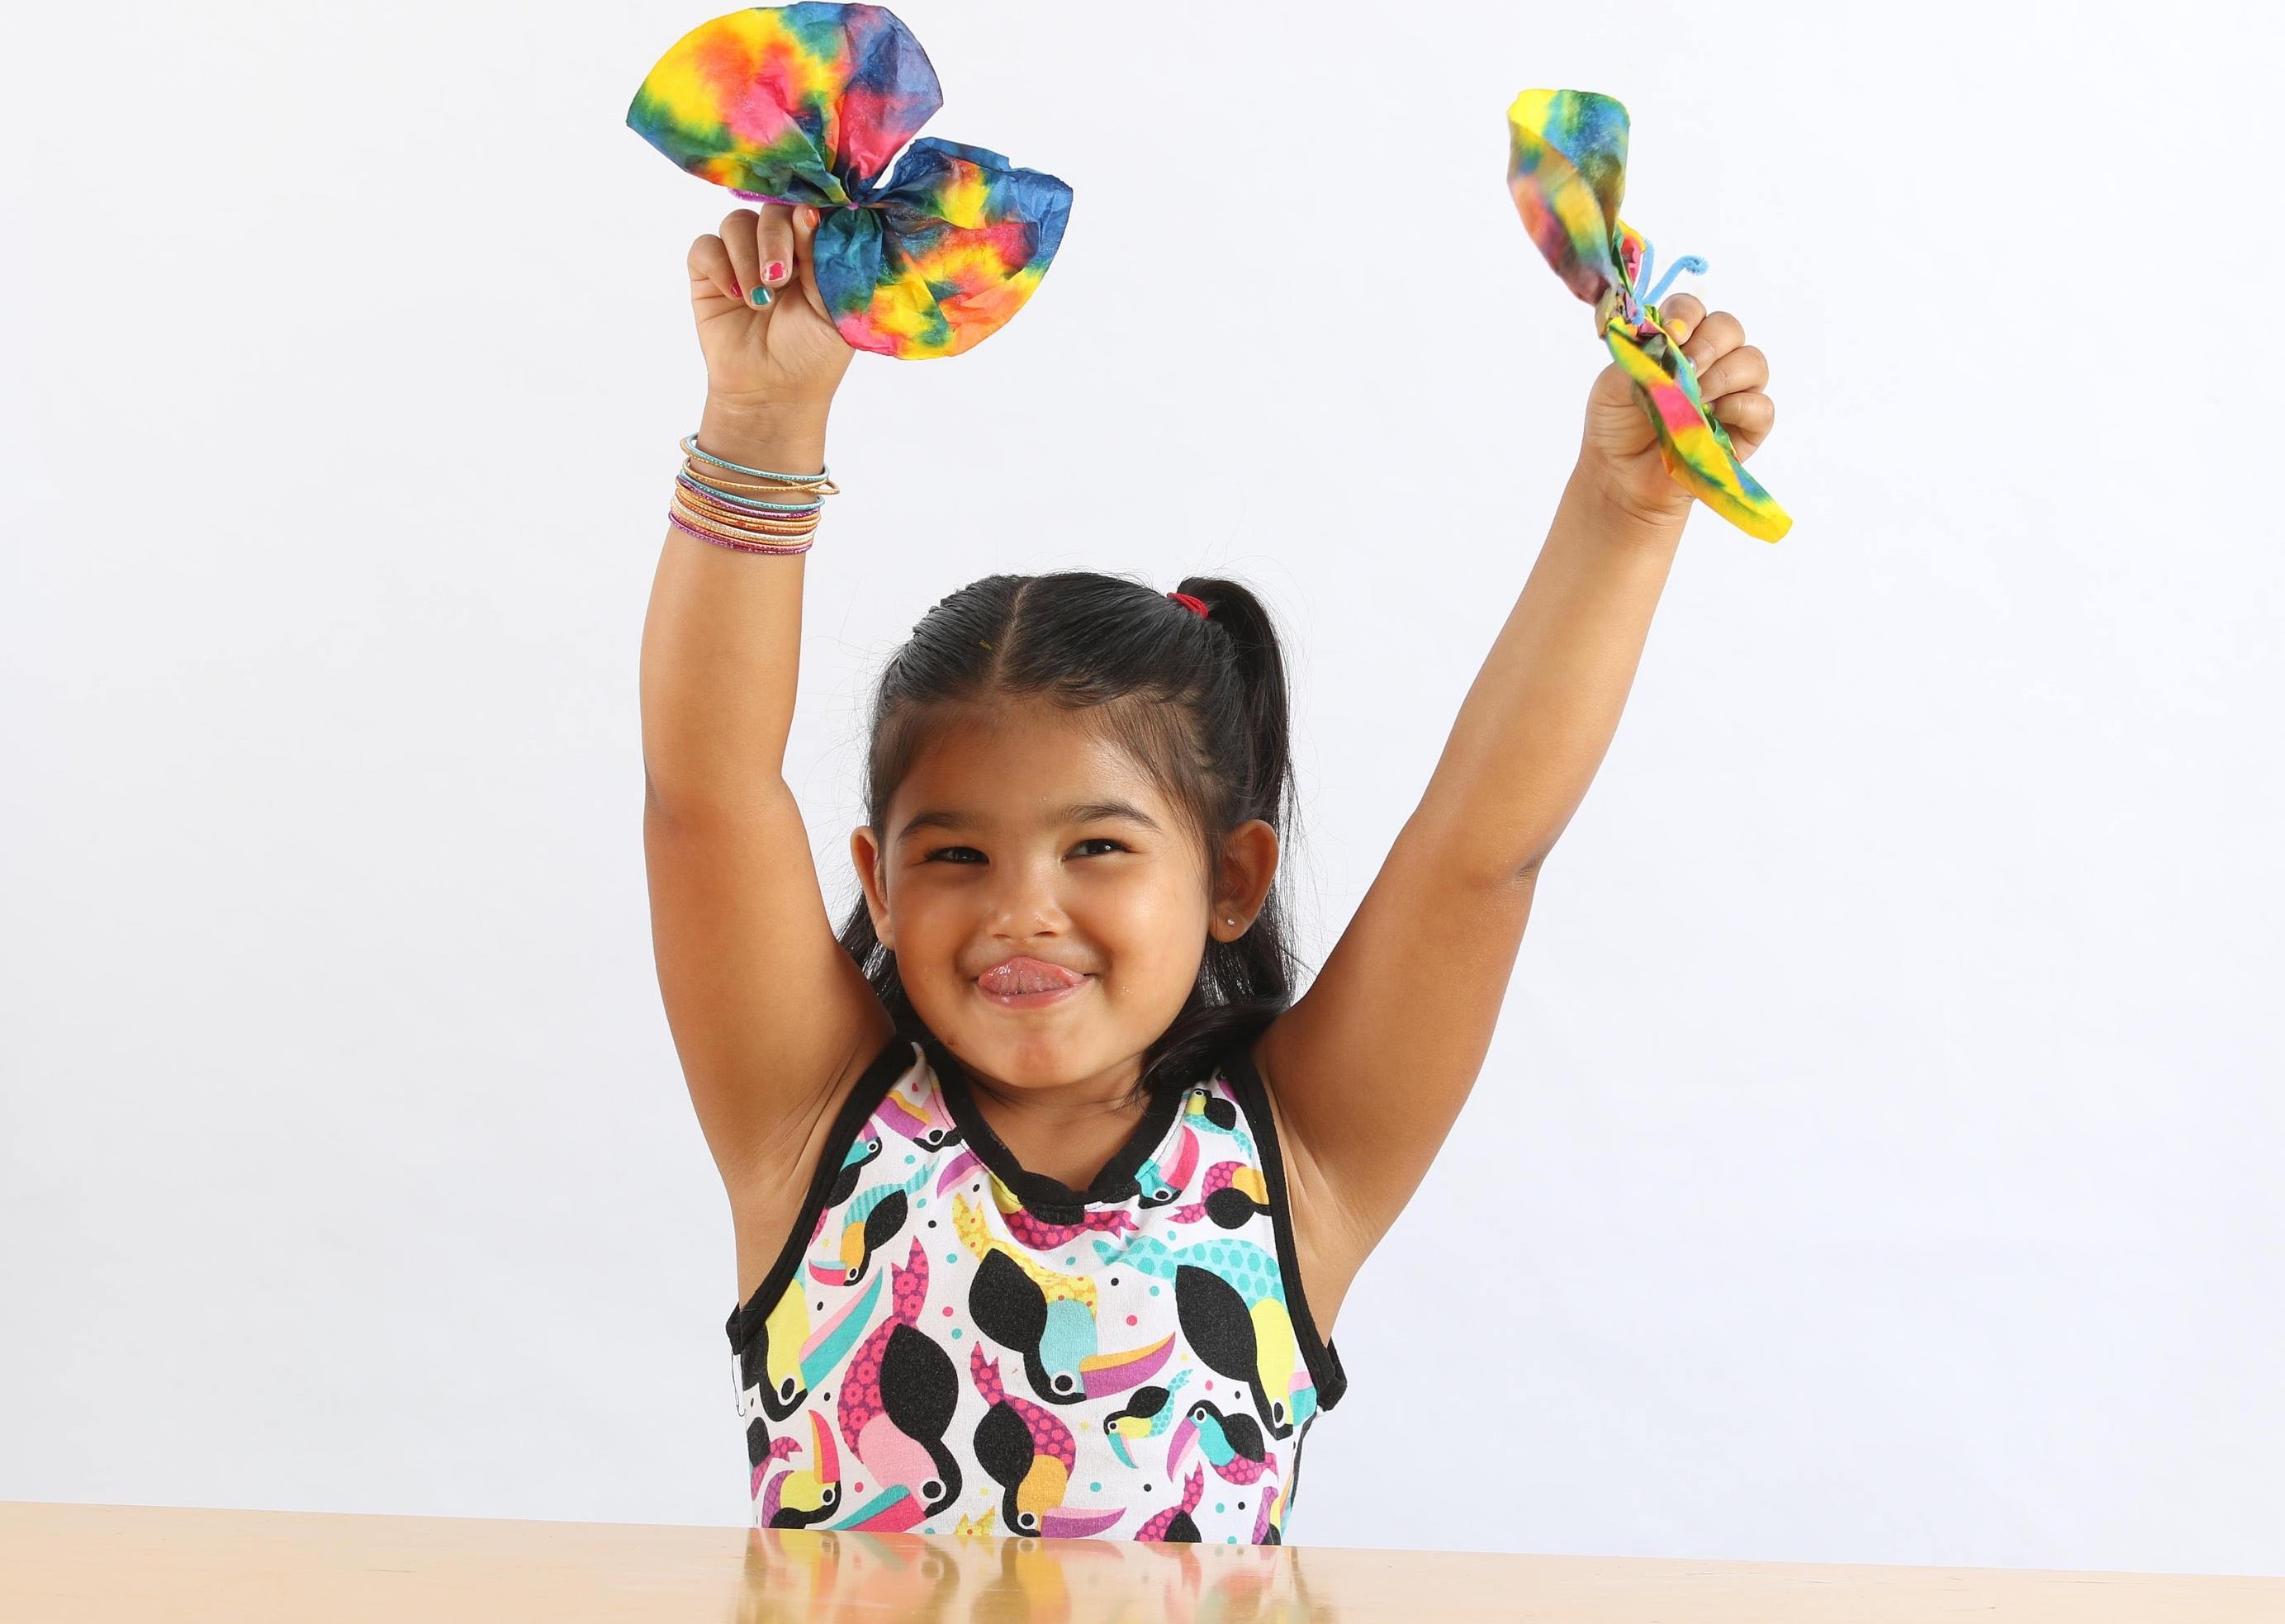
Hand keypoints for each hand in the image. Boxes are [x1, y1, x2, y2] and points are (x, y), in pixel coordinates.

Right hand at [686, 204, 854, 415]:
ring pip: (736, 222)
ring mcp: (741, 258)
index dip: (805, 213)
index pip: (806, 209)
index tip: (809, 225)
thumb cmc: (813, 353)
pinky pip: (704, 247)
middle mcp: (777, 248)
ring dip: (747, 257)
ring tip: (760, 300)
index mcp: (813, 250)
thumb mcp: (832, 306)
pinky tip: (734, 296)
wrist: (774, 392)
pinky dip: (718, 266)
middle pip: (770, 210)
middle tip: (779, 278)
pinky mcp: (709, 274)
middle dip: (774, 239)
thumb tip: (809, 210)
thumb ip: (823, 257)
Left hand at [1577, 292, 1776, 530]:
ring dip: (1723, 376)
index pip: (1692, 310)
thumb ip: (1640, 354)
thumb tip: (1672, 338)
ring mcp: (1732, 392)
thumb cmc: (1617, 425)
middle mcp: (1711, 360)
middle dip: (1709, 344)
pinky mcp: (1747, 427)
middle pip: (1729, 328)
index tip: (1672, 336)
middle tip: (1687, 370)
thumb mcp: (1613, 383)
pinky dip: (1741, 407)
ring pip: (1753, 362)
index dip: (1686, 314)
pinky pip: (1763, 407)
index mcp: (1679, 342)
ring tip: (1695, 399)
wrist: (1620, 474)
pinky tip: (1714, 418)